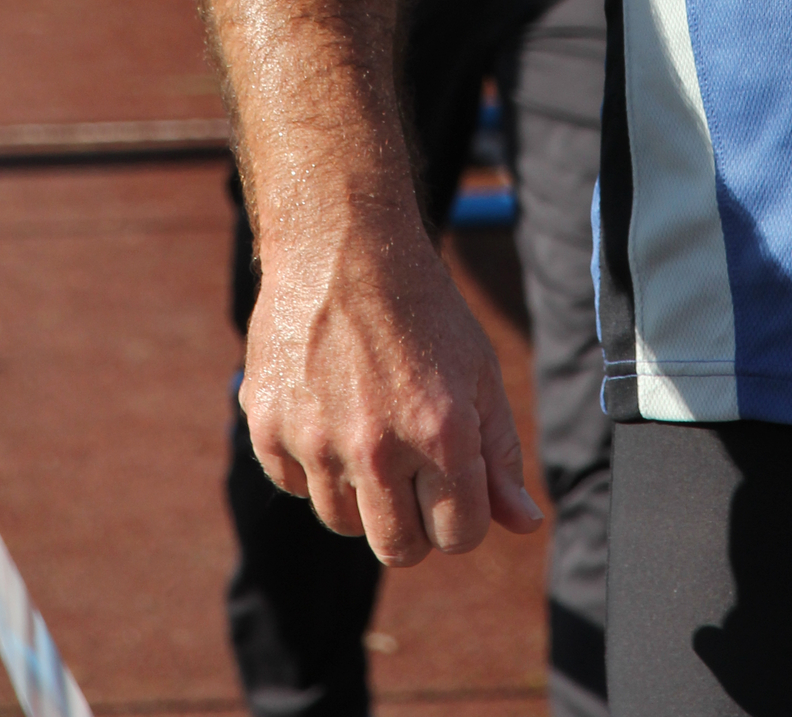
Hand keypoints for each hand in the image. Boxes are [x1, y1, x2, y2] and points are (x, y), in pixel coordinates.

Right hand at [242, 216, 542, 566]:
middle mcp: (376, 446)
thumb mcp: (478, 372)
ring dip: (360, 492)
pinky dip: (310, 462)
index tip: (454, 483)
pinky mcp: (268, 425)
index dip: (463, 515)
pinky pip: (293, 484)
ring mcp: (316, 438)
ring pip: (343, 521)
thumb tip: (524, 523)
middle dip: (414, 521)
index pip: (458, 534)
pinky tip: (326, 412)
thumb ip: (501, 454)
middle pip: (398, 547)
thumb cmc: (420, 308)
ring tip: (368, 429)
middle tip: (412, 469)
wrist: (340, 245)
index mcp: (439, 433)